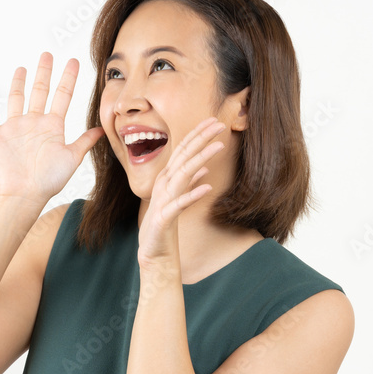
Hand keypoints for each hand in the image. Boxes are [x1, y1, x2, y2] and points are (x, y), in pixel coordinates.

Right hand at [0, 52, 104, 201]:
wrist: (24, 193)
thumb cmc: (48, 179)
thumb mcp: (72, 157)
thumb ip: (85, 141)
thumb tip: (103, 129)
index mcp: (52, 126)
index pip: (63, 95)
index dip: (69, 78)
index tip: (74, 62)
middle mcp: (34, 122)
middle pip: (40, 91)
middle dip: (44, 72)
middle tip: (48, 54)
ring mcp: (15, 127)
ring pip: (16, 99)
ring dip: (18, 84)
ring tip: (22, 68)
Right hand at [137, 116, 226, 265]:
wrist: (153, 252)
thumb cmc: (165, 225)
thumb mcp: (179, 199)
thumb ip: (189, 183)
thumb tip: (204, 169)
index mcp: (168, 179)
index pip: (184, 151)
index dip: (197, 134)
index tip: (214, 121)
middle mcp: (164, 185)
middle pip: (184, 156)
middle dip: (201, 138)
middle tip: (219, 124)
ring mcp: (163, 200)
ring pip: (182, 174)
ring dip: (200, 158)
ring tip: (218, 146)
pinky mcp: (164, 218)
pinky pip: (179, 205)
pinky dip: (192, 194)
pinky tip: (208, 187)